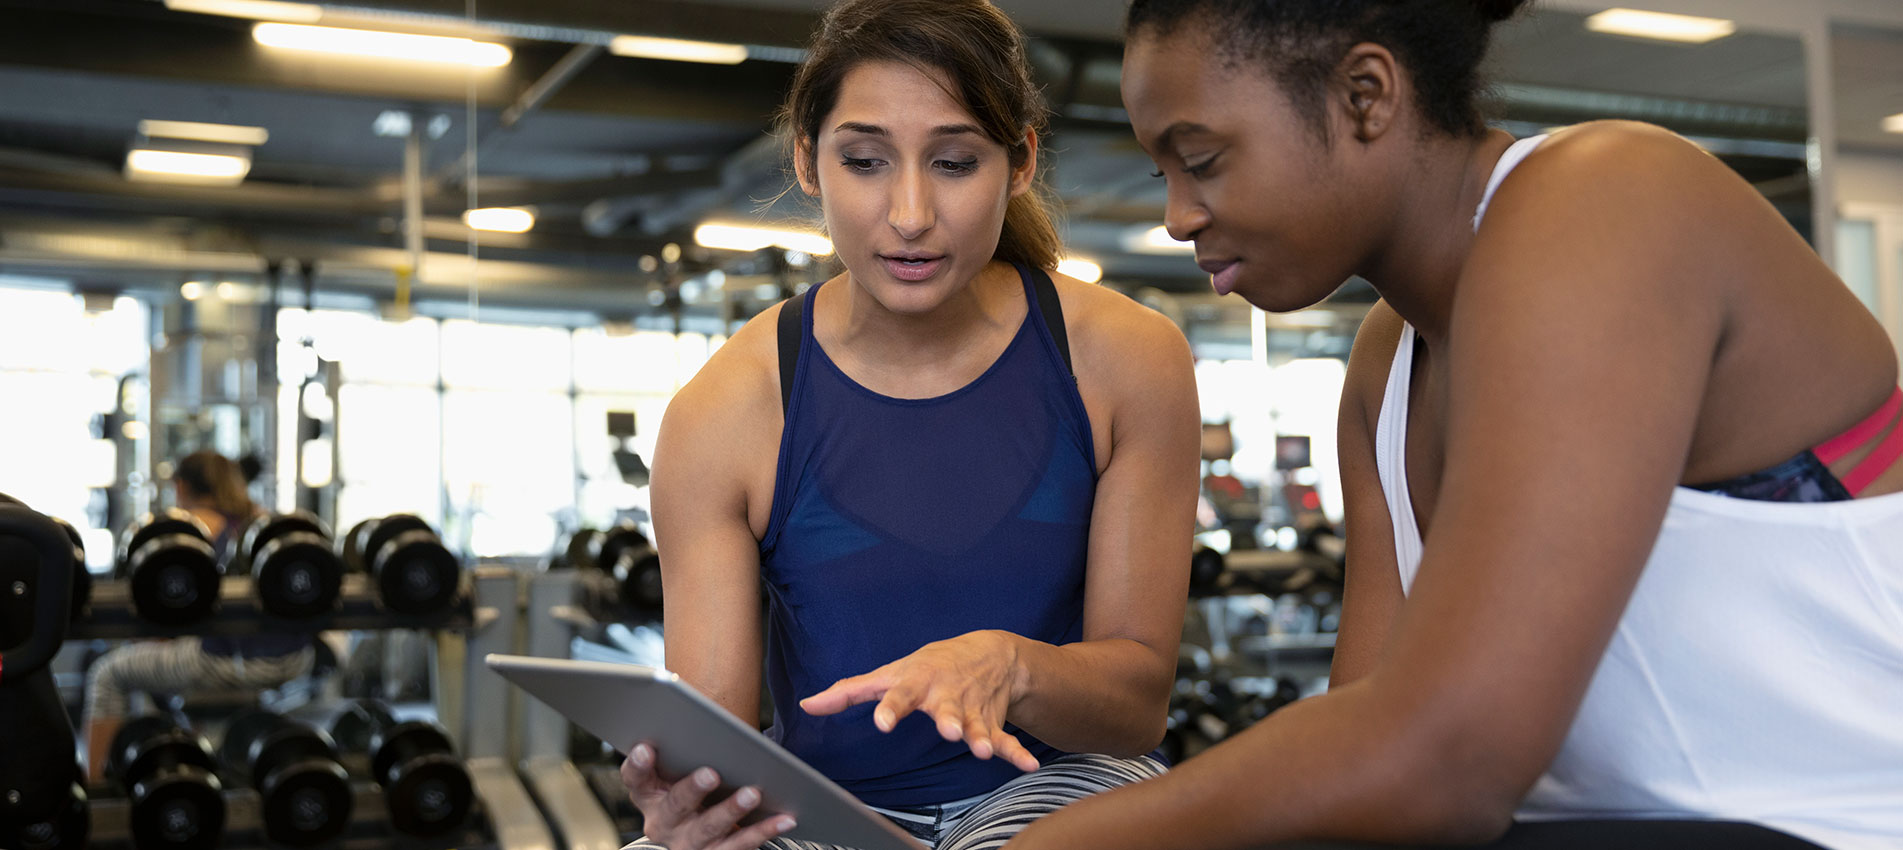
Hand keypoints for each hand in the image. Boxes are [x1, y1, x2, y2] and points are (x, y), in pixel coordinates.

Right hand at [620, 742, 795, 849]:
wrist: (699, 836)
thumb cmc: (691, 789)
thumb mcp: (678, 771)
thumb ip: (685, 750)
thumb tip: (709, 721)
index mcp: (649, 794)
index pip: (635, 779)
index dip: (638, 765)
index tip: (646, 748)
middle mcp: (663, 822)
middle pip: (675, 806)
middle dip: (692, 789)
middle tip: (711, 773)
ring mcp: (688, 843)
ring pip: (708, 829)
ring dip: (731, 811)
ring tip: (752, 794)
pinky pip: (739, 845)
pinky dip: (763, 831)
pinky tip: (784, 818)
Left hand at [800, 630, 1040, 771]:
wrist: (988, 652)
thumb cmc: (927, 666)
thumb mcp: (889, 673)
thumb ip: (849, 692)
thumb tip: (806, 705)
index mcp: (916, 683)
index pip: (898, 694)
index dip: (890, 708)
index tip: (882, 723)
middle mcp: (945, 695)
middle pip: (945, 708)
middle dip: (948, 719)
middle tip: (948, 732)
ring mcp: (971, 709)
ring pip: (976, 724)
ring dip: (982, 736)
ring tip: (984, 751)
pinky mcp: (992, 721)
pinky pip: (1006, 738)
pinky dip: (1017, 752)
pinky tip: (1029, 766)